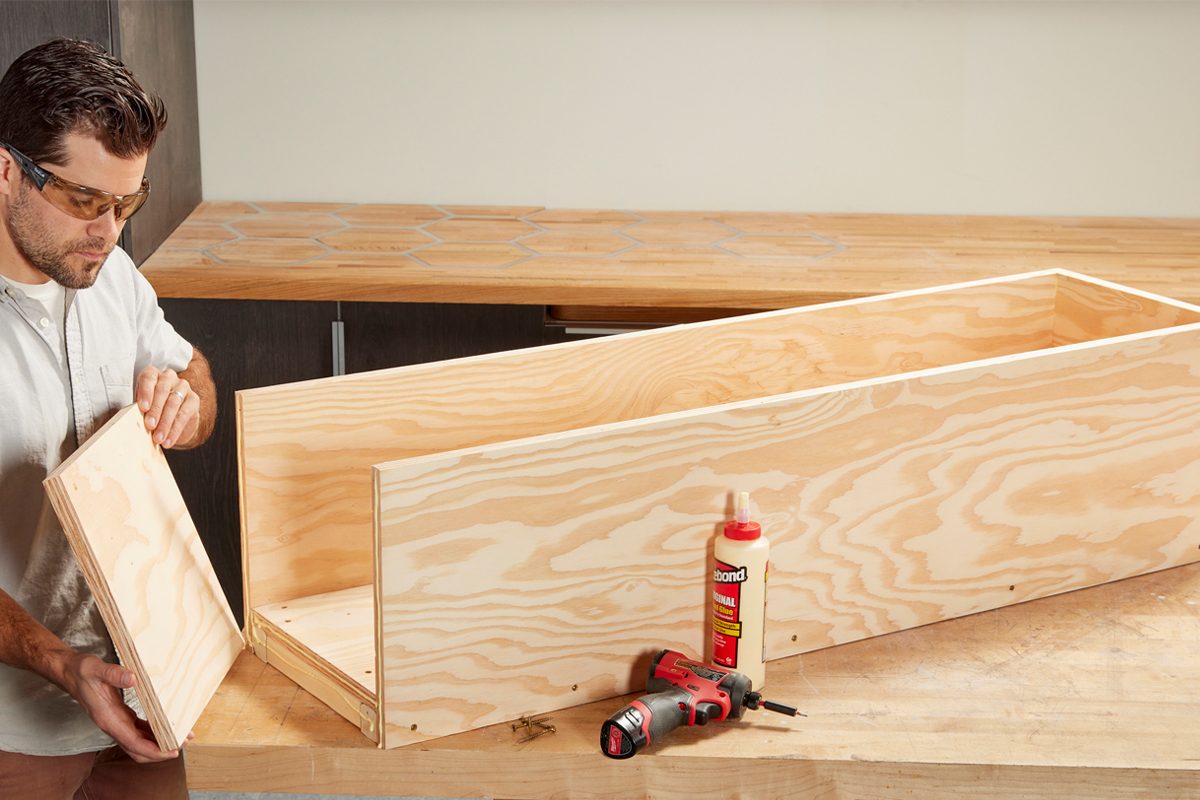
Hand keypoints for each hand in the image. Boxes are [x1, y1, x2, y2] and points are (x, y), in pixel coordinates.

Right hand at [58, 653, 178, 762]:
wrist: (71, 672)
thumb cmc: (82, 671)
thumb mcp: (96, 668)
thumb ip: (114, 674)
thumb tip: (133, 679)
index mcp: (107, 718)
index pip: (132, 743)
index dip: (152, 750)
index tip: (171, 751)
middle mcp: (112, 725)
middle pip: (137, 749)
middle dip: (159, 751)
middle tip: (182, 744)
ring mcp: (116, 722)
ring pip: (139, 741)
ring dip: (158, 742)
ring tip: (181, 736)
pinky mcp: (120, 716)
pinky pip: (138, 730)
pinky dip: (153, 732)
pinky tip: (166, 727)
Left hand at [135, 366, 199, 448]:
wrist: (171, 420)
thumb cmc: (151, 411)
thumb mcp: (141, 408)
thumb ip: (137, 410)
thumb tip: (130, 423)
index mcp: (153, 375)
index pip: (149, 378)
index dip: (145, 392)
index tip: (143, 408)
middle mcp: (168, 377)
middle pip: (162, 390)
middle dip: (156, 410)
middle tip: (150, 426)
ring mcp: (183, 387)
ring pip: (174, 402)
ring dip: (165, 422)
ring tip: (158, 438)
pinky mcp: (193, 399)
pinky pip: (185, 414)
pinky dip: (175, 430)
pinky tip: (169, 440)